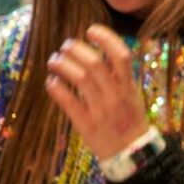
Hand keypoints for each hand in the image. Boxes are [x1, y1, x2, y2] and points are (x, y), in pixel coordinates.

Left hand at [45, 25, 147, 159]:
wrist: (131, 152)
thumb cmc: (129, 120)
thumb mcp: (132, 95)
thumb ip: (119, 76)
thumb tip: (99, 50)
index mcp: (128, 86)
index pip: (121, 55)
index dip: (106, 38)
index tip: (90, 30)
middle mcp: (116, 95)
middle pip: (95, 63)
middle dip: (76, 49)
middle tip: (65, 46)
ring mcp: (101, 110)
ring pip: (79, 79)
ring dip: (63, 65)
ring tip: (54, 61)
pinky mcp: (86, 124)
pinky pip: (68, 102)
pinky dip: (56, 88)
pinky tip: (51, 82)